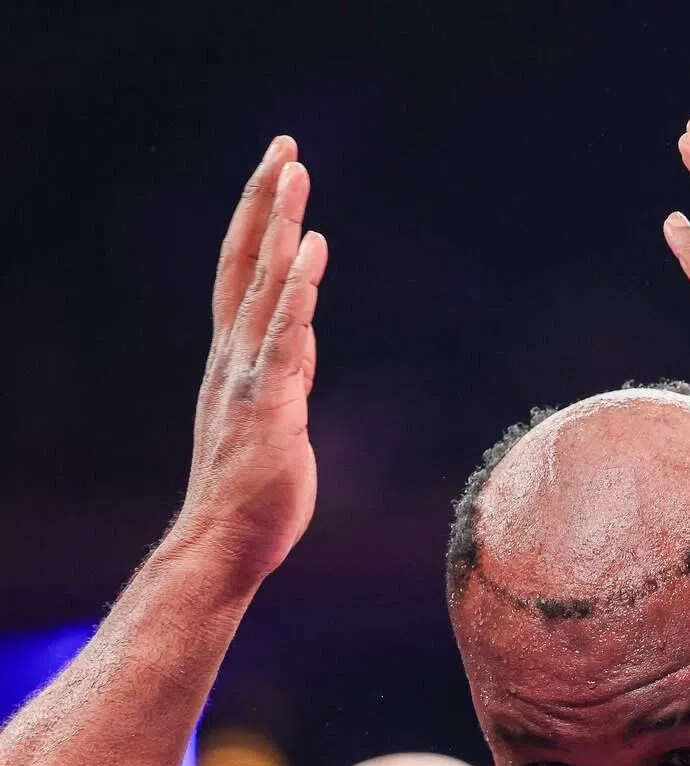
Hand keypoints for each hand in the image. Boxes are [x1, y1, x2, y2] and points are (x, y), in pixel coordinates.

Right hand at [177, 136, 326, 580]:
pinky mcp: (269, 404)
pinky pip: (283, 338)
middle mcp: (233, 357)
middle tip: (285, 148)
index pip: (242, 277)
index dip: (259, 225)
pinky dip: (296, 292)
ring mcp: (247, 378)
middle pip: (245, 264)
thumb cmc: (253, 487)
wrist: (227, 542)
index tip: (277, 178)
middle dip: (265, 203)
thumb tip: (302, 337)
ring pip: (262, 288)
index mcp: (234, 360)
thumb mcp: (275, 414)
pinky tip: (311, 250)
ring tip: (294, 172)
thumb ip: (286, 372)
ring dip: (279, 227)